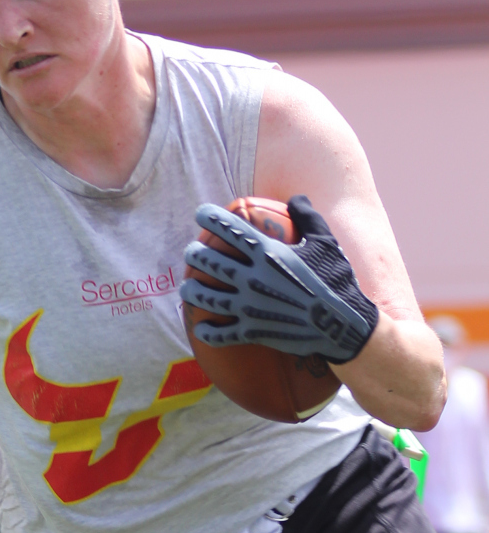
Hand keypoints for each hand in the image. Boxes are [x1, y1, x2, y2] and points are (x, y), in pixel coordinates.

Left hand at [179, 195, 378, 362]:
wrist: (344, 325)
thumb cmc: (337, 280)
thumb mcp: (326, 242)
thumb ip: (308, 217)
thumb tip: (296, 198)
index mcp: (269, 253)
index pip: (231, 230)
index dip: (211, 218)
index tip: (199, 213)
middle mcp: (254, 278)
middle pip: (211, 262)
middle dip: (195, 255)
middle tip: (190, 252)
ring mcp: (251, 307)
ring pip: (209, 298)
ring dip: (193, 292)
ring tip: (187, 287)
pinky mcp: (254, 331)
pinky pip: (223, 334)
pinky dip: (209, 333)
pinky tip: (200, 330)